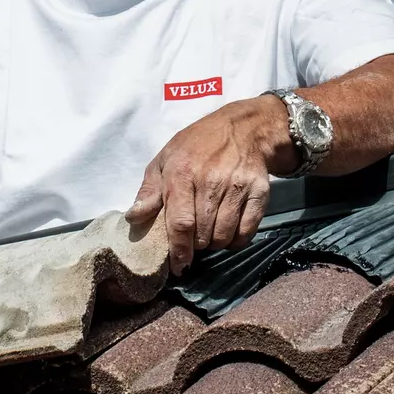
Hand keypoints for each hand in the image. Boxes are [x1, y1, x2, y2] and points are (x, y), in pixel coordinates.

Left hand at [127, 97, 287, 269]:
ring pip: (223, 237)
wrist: (242, 128)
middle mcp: (211, 182)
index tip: (177, 265)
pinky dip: (235, 240)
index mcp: (182, 174)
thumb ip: (149, 191)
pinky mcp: (259, 193)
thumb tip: (133, 217)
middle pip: (202, 235)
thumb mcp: (165, 160)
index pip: (180, 224)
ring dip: (214, 242)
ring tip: (209, 231)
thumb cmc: (197, 146)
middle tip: (193, 238)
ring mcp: (237, 188)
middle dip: (195, 245)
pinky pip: (246, 233)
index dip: (178, 250)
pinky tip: (228, 229)